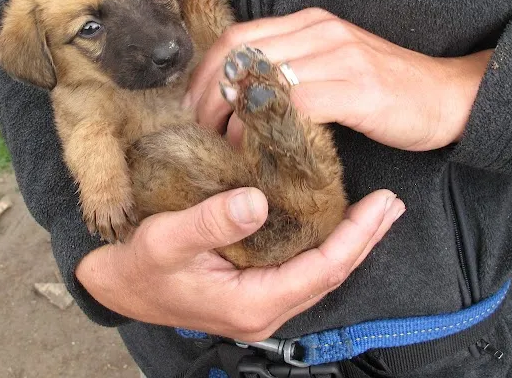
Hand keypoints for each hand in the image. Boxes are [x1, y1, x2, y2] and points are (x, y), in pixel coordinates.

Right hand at [76, 187, 404, 341]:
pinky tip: (334, 222)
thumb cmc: (140, 265)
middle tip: (392, 203)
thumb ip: (212, 221)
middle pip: (331, 274)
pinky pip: (302, 269)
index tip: (380, 204)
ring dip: (350, 241)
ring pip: (320, 273)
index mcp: (253, 303)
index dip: (355, 236)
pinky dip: (325, 243)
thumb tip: (258, 201)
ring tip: (376, 211)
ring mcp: (263, 304)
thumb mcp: (168, 239)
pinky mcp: (256, 291)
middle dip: (365, 237)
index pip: (322, 270)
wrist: (119, 285)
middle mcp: (266, 310)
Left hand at [184, 8, 491, 150]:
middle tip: (197, 130)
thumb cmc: (388, 89)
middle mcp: (320, 31)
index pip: (238, 37)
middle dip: (209, 95)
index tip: (192, 106)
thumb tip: (244, 96)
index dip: (206, 72)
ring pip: (262, 77)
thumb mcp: (333, 66)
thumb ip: (294, 69)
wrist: (450, 96)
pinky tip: (258, 149)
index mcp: (309, 23)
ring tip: (221, 143)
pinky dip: (267, 126)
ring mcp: (339, 56)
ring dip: (232, 114)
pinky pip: (296, 103)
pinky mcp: (357, 88)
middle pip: (240, 54)